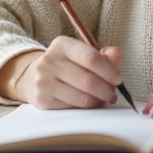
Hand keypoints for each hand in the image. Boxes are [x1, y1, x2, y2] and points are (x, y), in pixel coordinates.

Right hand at [0, 36, 124, 108]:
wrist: (33, 76)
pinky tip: (89, 102)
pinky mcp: (42, 100)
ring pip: (82, 97)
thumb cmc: (67, 64)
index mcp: (62, 44)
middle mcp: (49, 61)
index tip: (119, 79)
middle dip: (106, 90)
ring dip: (98, 100)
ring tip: (104, 98)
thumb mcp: (83, 52)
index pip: (91, 58)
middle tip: (113, 93)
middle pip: (88, 81)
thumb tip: (117, 54)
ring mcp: (43, 81)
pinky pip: (72, 107)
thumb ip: (104, 54)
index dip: (110, 71)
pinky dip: (86, 107)